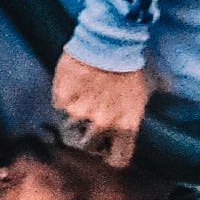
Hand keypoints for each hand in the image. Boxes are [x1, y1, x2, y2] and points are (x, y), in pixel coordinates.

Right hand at [45, 51, 151, 166]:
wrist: (110, 41)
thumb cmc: (129, 66)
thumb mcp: (140, 96)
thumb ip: (130, 119)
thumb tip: (127, 132)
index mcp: (125, 125)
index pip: (118, 158)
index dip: (110, 155)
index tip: (107, 150)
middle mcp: (102, 123)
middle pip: (87, 147)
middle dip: (86, 137)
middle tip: (89, 122)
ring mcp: (80, 112)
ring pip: (71, 124)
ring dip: (76, 113)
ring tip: (84, 94)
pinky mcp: (63, 98)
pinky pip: (60, 104)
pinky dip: (65, 96)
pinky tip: (75, 82)